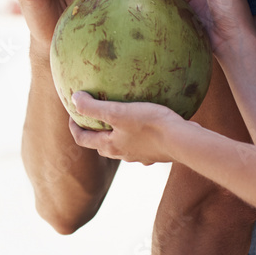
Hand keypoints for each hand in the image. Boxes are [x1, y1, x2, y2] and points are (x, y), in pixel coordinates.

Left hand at [68, 92, 192, 165]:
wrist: (183, 142)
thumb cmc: (150, 125)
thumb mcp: (118, 111)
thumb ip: (94, 107)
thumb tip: (74, 98)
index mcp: (110, 146)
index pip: (82, 140)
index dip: (74, 127)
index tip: (72, 114)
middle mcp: (123, 154)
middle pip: (101, 145)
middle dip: (94, 132)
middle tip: (93, 116)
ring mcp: (140, 156)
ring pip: (121, 145)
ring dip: (116, 134)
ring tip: (119, 117)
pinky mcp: (156, 153)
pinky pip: (141, 143)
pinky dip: (137, 134)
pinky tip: (146, 121)